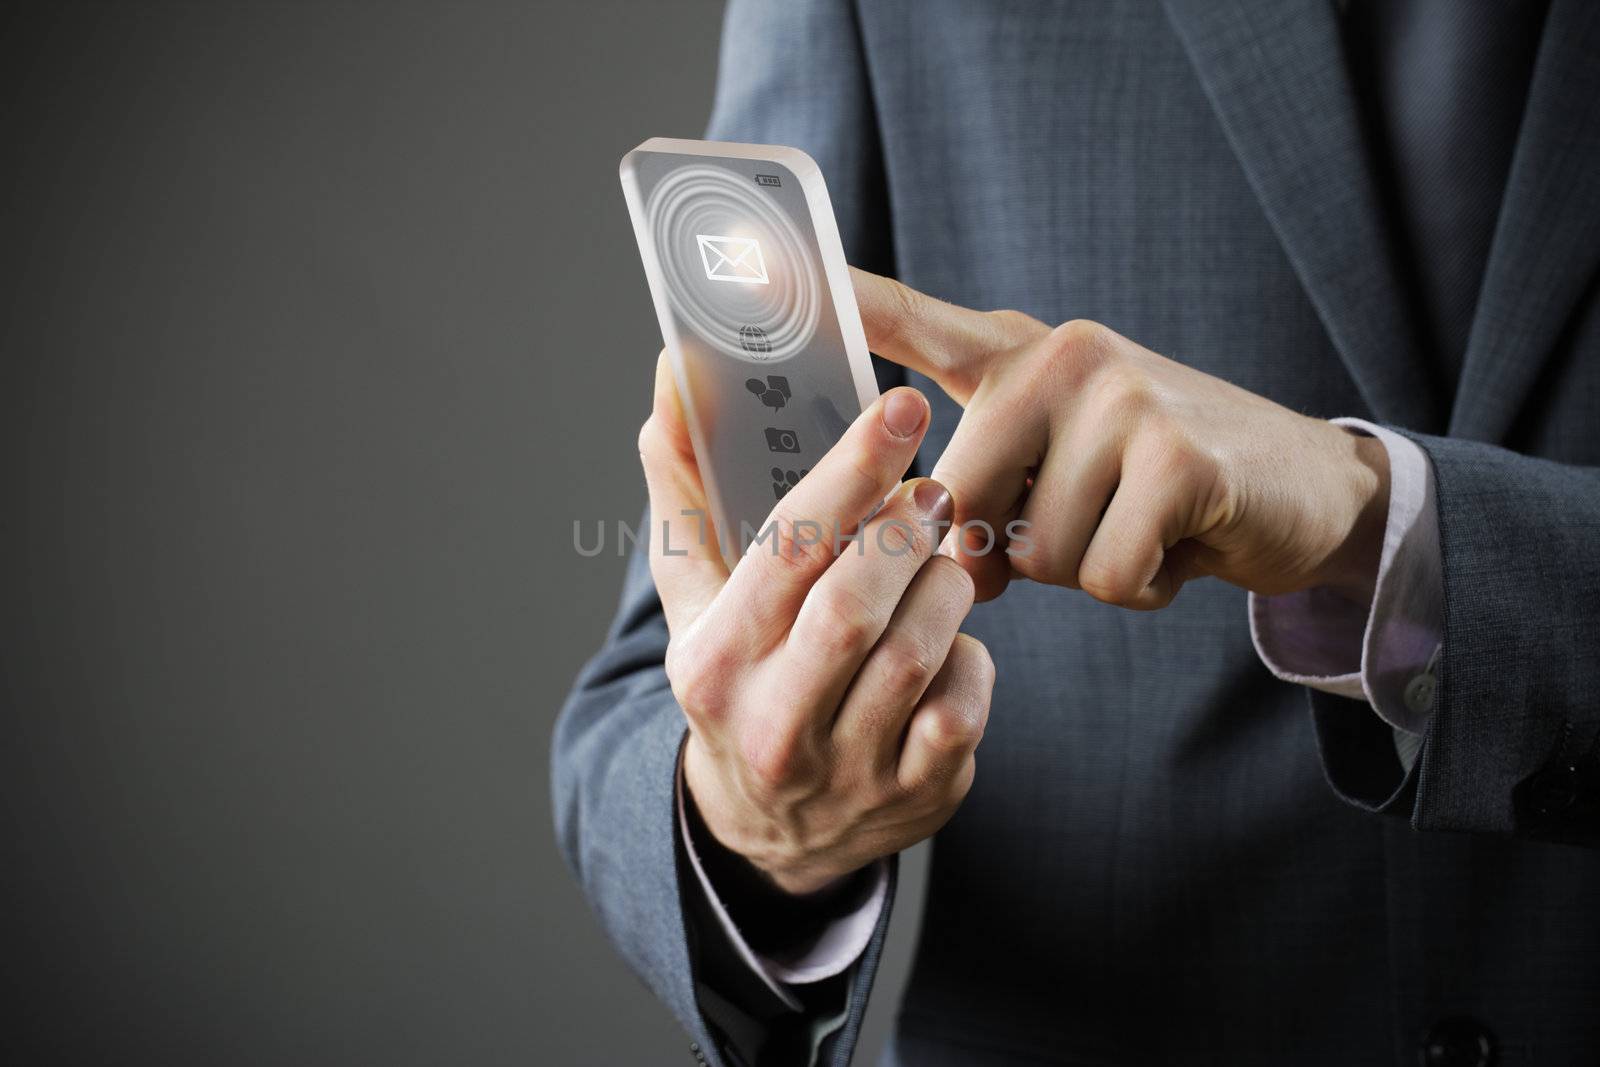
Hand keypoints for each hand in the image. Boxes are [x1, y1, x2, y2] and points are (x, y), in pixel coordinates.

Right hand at [637, 353, 993, 895]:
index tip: (899, 408)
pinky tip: (947, 639)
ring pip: (918, 650)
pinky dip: (969, 654)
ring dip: (941, 584)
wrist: (768, 829)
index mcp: (714, 662)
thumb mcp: (694, 600)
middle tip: (929, 491)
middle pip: (854, 606)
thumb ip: (683, 488)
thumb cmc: (737, 679)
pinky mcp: (916, 793)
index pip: (784, 554)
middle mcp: (773, 724)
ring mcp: (848, 769)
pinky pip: (965, 703)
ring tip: (936, 559)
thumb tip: (671, 376)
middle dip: (904, 531)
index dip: (849, 472)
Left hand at [851, 268, 1391, 606]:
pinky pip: (1103, 573)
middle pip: (958, 502)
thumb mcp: (1060, 474)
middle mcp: (1060, 356)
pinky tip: (1177, 544)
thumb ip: (984, 497)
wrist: (1302, 489)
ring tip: (1140, 524)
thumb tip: (944, 559)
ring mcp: (1121, 395)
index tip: (752, 260)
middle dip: (1013, 548)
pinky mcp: (1177, 455)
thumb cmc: (1154, 487)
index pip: (912, 319)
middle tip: (1088, 517)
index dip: (836, 299)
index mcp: (1017, 355)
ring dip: (1086, 569)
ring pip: (1034, 553)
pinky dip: (1139, 587)